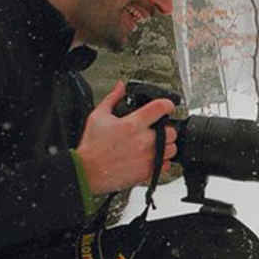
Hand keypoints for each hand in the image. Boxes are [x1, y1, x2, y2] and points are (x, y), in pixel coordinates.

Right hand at [75, 80, 177, 194]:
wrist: (86, 171)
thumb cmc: (91, 146)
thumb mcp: (98, 116)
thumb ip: (113, 98)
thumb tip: (121, 87)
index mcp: (133, 124)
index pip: (161, 107)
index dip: (167, 104)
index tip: (166, 106)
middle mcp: (143, 140)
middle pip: (171, 130)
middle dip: (166, 129)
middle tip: (157, 130)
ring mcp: (147, 157)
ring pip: (172, 149)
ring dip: (166, 145)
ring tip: (154, 145)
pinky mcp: (147, 171)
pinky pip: (166, 164)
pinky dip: (163, 161)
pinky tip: (151, 157)